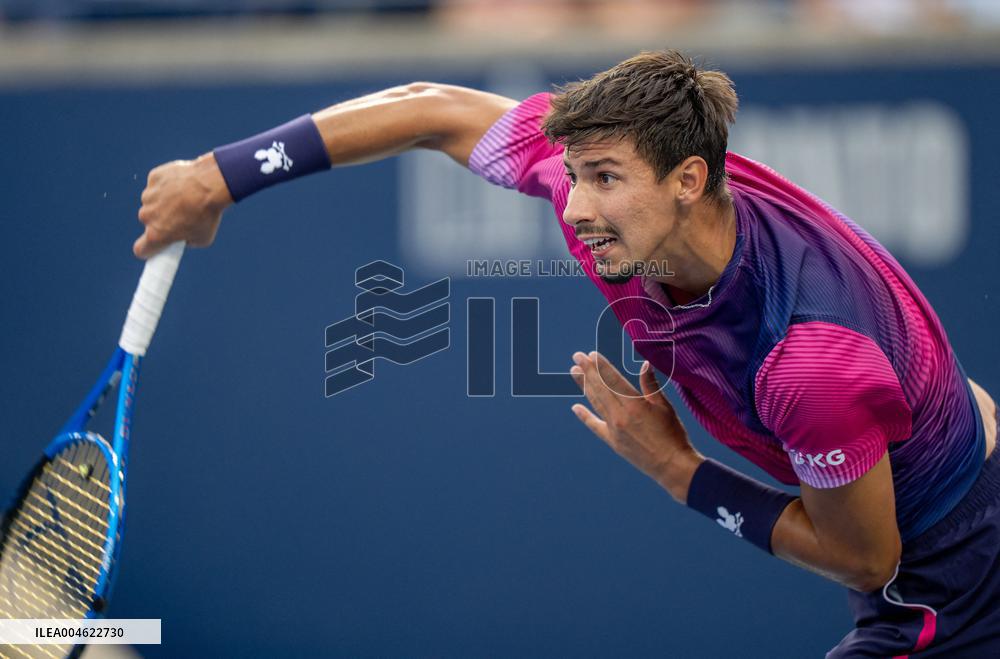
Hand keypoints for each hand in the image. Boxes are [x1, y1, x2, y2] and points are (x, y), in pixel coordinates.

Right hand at [134, 153, 232, 257]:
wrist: (210, 184)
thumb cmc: (208, 213)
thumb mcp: (203, 238)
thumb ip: (187, 242)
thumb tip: (183, 238)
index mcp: (157, 235)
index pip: (141, 249)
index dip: (148, 250)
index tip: (155, 247)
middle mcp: (147, 216)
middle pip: (149, 222)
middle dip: (161, 220)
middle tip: (181, 215)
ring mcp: (149, 196)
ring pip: (152, 201)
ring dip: (164, 201)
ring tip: (185, 197)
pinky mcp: (153, 178)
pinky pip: (157, 184)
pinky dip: (167, 184)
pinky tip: (182, 183)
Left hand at [570, 351, 701, 501]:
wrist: (671, 465)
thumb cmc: (673, 434)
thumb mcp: (665, 407)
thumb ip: (651, 385)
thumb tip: (645, 364)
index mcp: (635, 405)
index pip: (613, 380)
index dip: (601, 366)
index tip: (591, 355)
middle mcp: (620, 416)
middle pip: (600, 389)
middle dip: (588, 371)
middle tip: (576, 357)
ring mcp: (614, 430)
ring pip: (596, 403)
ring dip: (584, 386)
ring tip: (574, 372)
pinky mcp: (613, 442)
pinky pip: (595, 426)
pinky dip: (585, 416)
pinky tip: (575, 407)